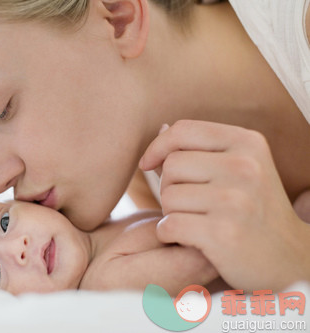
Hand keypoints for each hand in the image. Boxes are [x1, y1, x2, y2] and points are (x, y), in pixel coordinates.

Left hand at [140, 120, 309, 291]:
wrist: (289, 259)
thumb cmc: (253, 211)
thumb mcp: (239, 170)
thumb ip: (200, 150)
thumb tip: (159, 130)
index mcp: (248, 143)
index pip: (183, 130)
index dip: (158, 147)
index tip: (148, 164)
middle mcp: (245, 166)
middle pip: (171, 166)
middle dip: (170, 187)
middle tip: (192, 206)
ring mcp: (235, 200)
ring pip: (168, 197)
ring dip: (171, 214)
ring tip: (197, 222)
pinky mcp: (223, 233)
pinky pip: (169, 226)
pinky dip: (169, 235)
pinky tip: (189, 241)